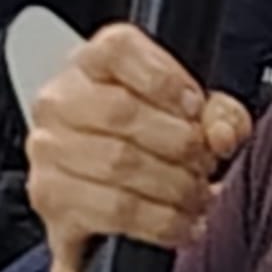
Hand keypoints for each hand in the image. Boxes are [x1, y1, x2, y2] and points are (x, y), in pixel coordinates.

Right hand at [26, 24, 252, 271]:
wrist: (105, 198)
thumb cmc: (148, 143)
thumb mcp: (192, 116)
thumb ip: (219, 114)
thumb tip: (222, 134)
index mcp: (94, 64)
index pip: (118, 49)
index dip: (164, 79)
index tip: (195, 107)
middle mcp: (61, 101)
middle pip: (122, 112)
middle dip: (180, 142)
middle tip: (206, 162)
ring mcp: (49, 151)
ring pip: (120, 164)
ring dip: (175, 185)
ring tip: (198, 194)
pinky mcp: (53, 200)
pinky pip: (115, 210)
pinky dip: (162, 221)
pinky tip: (182, 222)